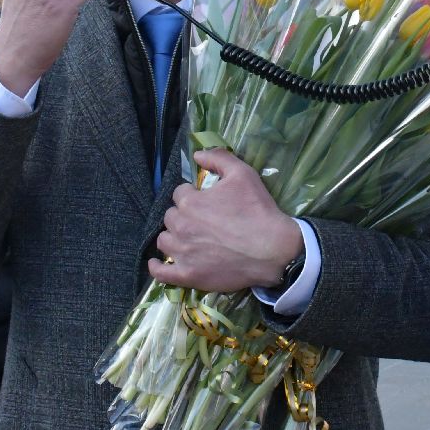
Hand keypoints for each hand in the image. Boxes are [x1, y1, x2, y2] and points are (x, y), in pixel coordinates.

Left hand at [148, 148, 303, 292]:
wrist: (273, 249)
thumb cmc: (258, 210)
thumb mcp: (243, 174)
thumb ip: (219, 158)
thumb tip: (197, 154)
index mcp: (190, 202)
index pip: (180, 194)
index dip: (192, 195)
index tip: (206, 201)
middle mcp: (181, 227)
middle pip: (171, 217)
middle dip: (183, 215)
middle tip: (202, 220)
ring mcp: (183, 253)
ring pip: (164, 241)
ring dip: (173, 236)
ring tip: (188, 238)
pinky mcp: (188, 275)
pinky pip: (161, 273)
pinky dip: (156, 268)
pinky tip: (157, 264)